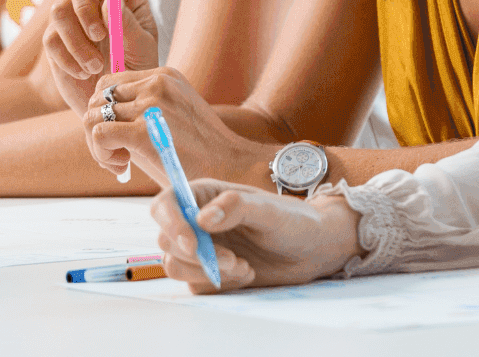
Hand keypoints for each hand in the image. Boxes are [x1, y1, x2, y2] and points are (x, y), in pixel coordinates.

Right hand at [43, 0, 159, 113]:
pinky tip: (85, 71)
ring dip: (78, 40)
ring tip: (97, 64)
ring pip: (59, 9)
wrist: (119, 101)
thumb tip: (108, 0)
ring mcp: (72, 17)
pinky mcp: (55, 41)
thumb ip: (128, 23)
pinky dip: (69, 57)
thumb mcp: (142, 47)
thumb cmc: (138, 68)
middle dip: (84, 4)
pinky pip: (51, 39)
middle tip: (100, 34)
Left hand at [79, 67, 268, 182]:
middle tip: (116, 152)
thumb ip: (144, 107)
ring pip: (93, 116)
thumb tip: (101, 116)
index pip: (110, 83)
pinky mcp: (143, 132)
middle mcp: (155, 84)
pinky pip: (98, 134)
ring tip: (120, 160)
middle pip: (97, 98)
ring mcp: (149, 106)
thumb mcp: (174, 113)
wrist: (228, 167)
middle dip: (98, 126)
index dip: (105, 109)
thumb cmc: (200, 149)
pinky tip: (123, 165)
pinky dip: (101, 153)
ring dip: (98, 144)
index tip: (119, 134)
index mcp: (164, 76)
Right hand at [151, 179, 362, 292]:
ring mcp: (201, 249)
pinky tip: (246, 273)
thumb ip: (237, 207)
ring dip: (207, 271)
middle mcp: (196, 221)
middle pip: (166, 240)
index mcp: (205, 195)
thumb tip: (202, 217)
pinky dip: (219, 283)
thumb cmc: (294, 221)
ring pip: (175, 265)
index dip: (170, 224)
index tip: (192, 244)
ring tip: (243, 266)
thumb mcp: (270, 210)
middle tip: (231, 260)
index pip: (165, 204)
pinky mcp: (208, 273)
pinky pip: (195, 284)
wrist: (312, 250)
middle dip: (196, 255)